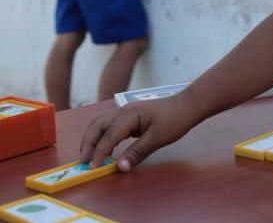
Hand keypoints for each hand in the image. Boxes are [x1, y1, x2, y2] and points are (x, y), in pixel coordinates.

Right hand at [80, 94, 199, 170]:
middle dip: (87, 143)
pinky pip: (110, 125)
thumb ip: (137, 152)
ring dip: (92, 139)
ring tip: (89, 157)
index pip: (108, 136)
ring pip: (101, 124)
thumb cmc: (174, 120)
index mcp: (129, 115)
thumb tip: (120, 167)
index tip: (92, 168)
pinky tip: (105, 149)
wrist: (187, 105)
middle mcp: (123, 111)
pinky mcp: (130, 116)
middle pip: (97, 125)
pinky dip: (103, 136)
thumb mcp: (157, 138)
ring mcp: (125, 112)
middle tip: (83, 162)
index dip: (99, 152)